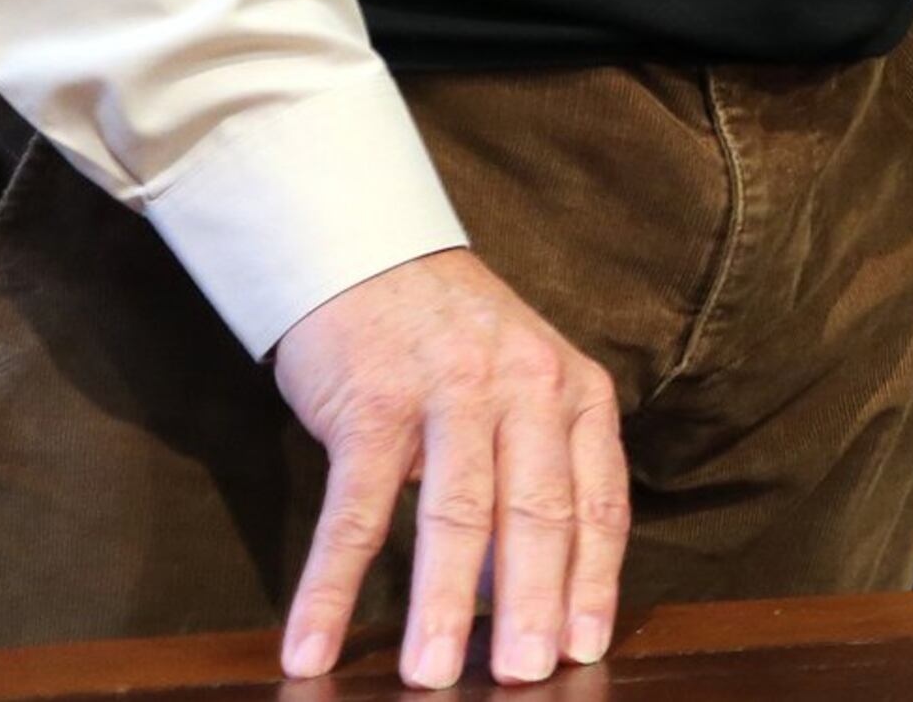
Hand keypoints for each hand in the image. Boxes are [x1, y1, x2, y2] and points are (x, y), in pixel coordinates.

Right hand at [270, 249, 625, 688]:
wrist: (372, 254)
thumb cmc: (454, 344)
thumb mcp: (521, 392)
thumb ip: (535, 478)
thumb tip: (526, 595)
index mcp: (575, 393)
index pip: (598, 501)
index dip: (593, 581)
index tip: (584, 649)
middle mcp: (526, 388)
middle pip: (537, 512)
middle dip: (532, 604)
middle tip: (525, 678)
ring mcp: (450, 392)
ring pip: (455, 514)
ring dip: (441, 604)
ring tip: (430, 678)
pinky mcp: (373, 405)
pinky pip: (354, 510)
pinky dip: (332, 586)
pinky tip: (313, 645)